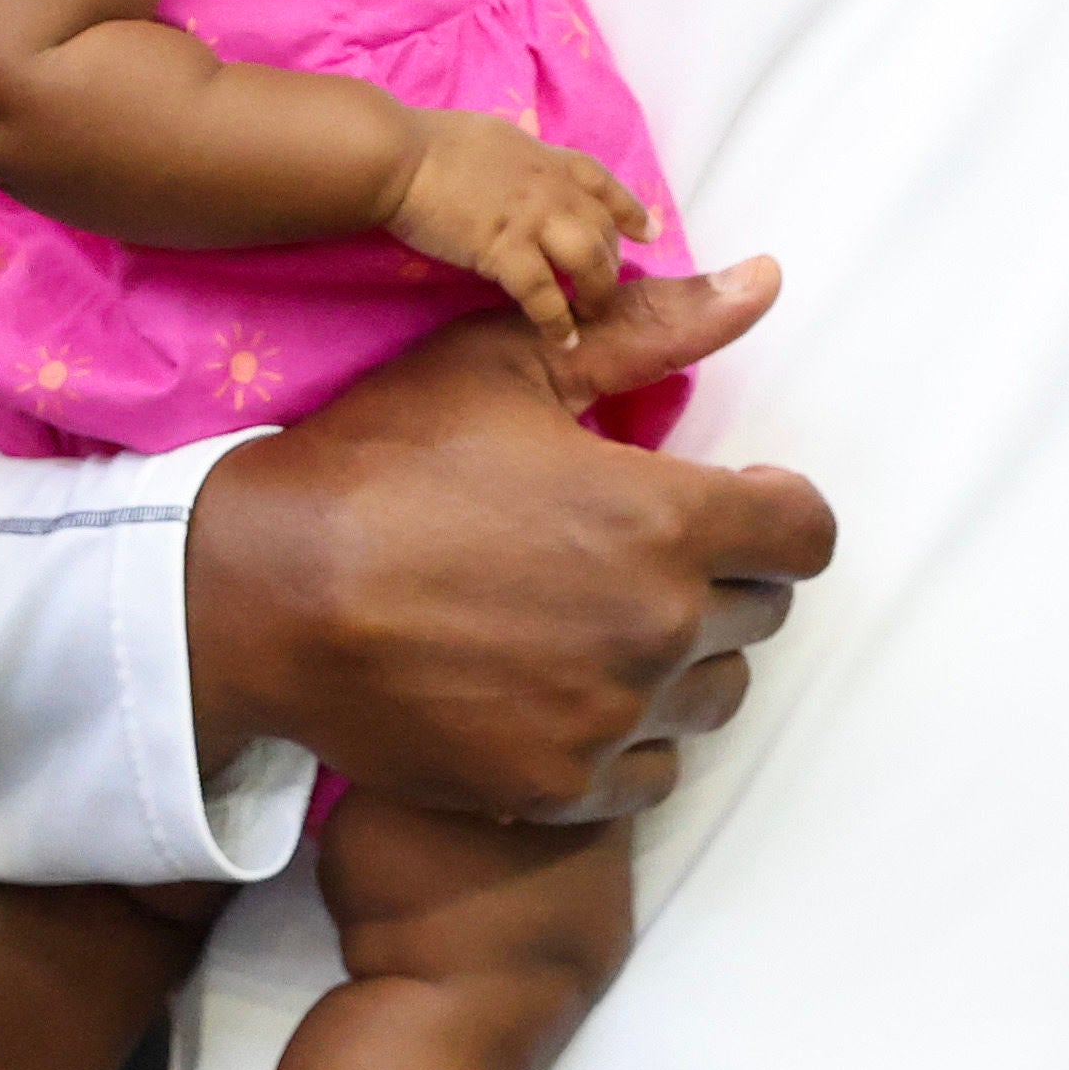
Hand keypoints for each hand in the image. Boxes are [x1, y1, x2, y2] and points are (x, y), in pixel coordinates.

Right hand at [182, 254, 830, 818]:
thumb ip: (653, 331)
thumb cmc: (381, 463)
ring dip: (681, 660)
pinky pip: (651, 772)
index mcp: (665, 517)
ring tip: (596, 622)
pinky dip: (626, 736)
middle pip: (761, 613)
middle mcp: (660, 628)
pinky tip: (563, 692)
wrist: (262, 594)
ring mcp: (611, 719)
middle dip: (716, 575)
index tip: (724, 500)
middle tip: (626, 551)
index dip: (772, 509)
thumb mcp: (508, 364)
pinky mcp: (559, 788)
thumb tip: (766, 281)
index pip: (806, 534)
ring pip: (713, 697)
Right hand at [376, 111, 653, 344]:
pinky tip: (563, 339)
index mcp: (546, 158)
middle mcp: (551, 188)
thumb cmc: (432, 143)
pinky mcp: (505, 251)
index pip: (601, 183)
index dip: (628, 209)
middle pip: (602, 228)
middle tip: (607, 289)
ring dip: (597, 292)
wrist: (399, 156)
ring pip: (588, 260)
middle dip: (611, 262)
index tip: (648, 232)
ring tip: (593, 317)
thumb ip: (519, 159)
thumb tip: (521, 168)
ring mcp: (532, 219)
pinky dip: (558, 320)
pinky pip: (544, 294)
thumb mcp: (493, 137)